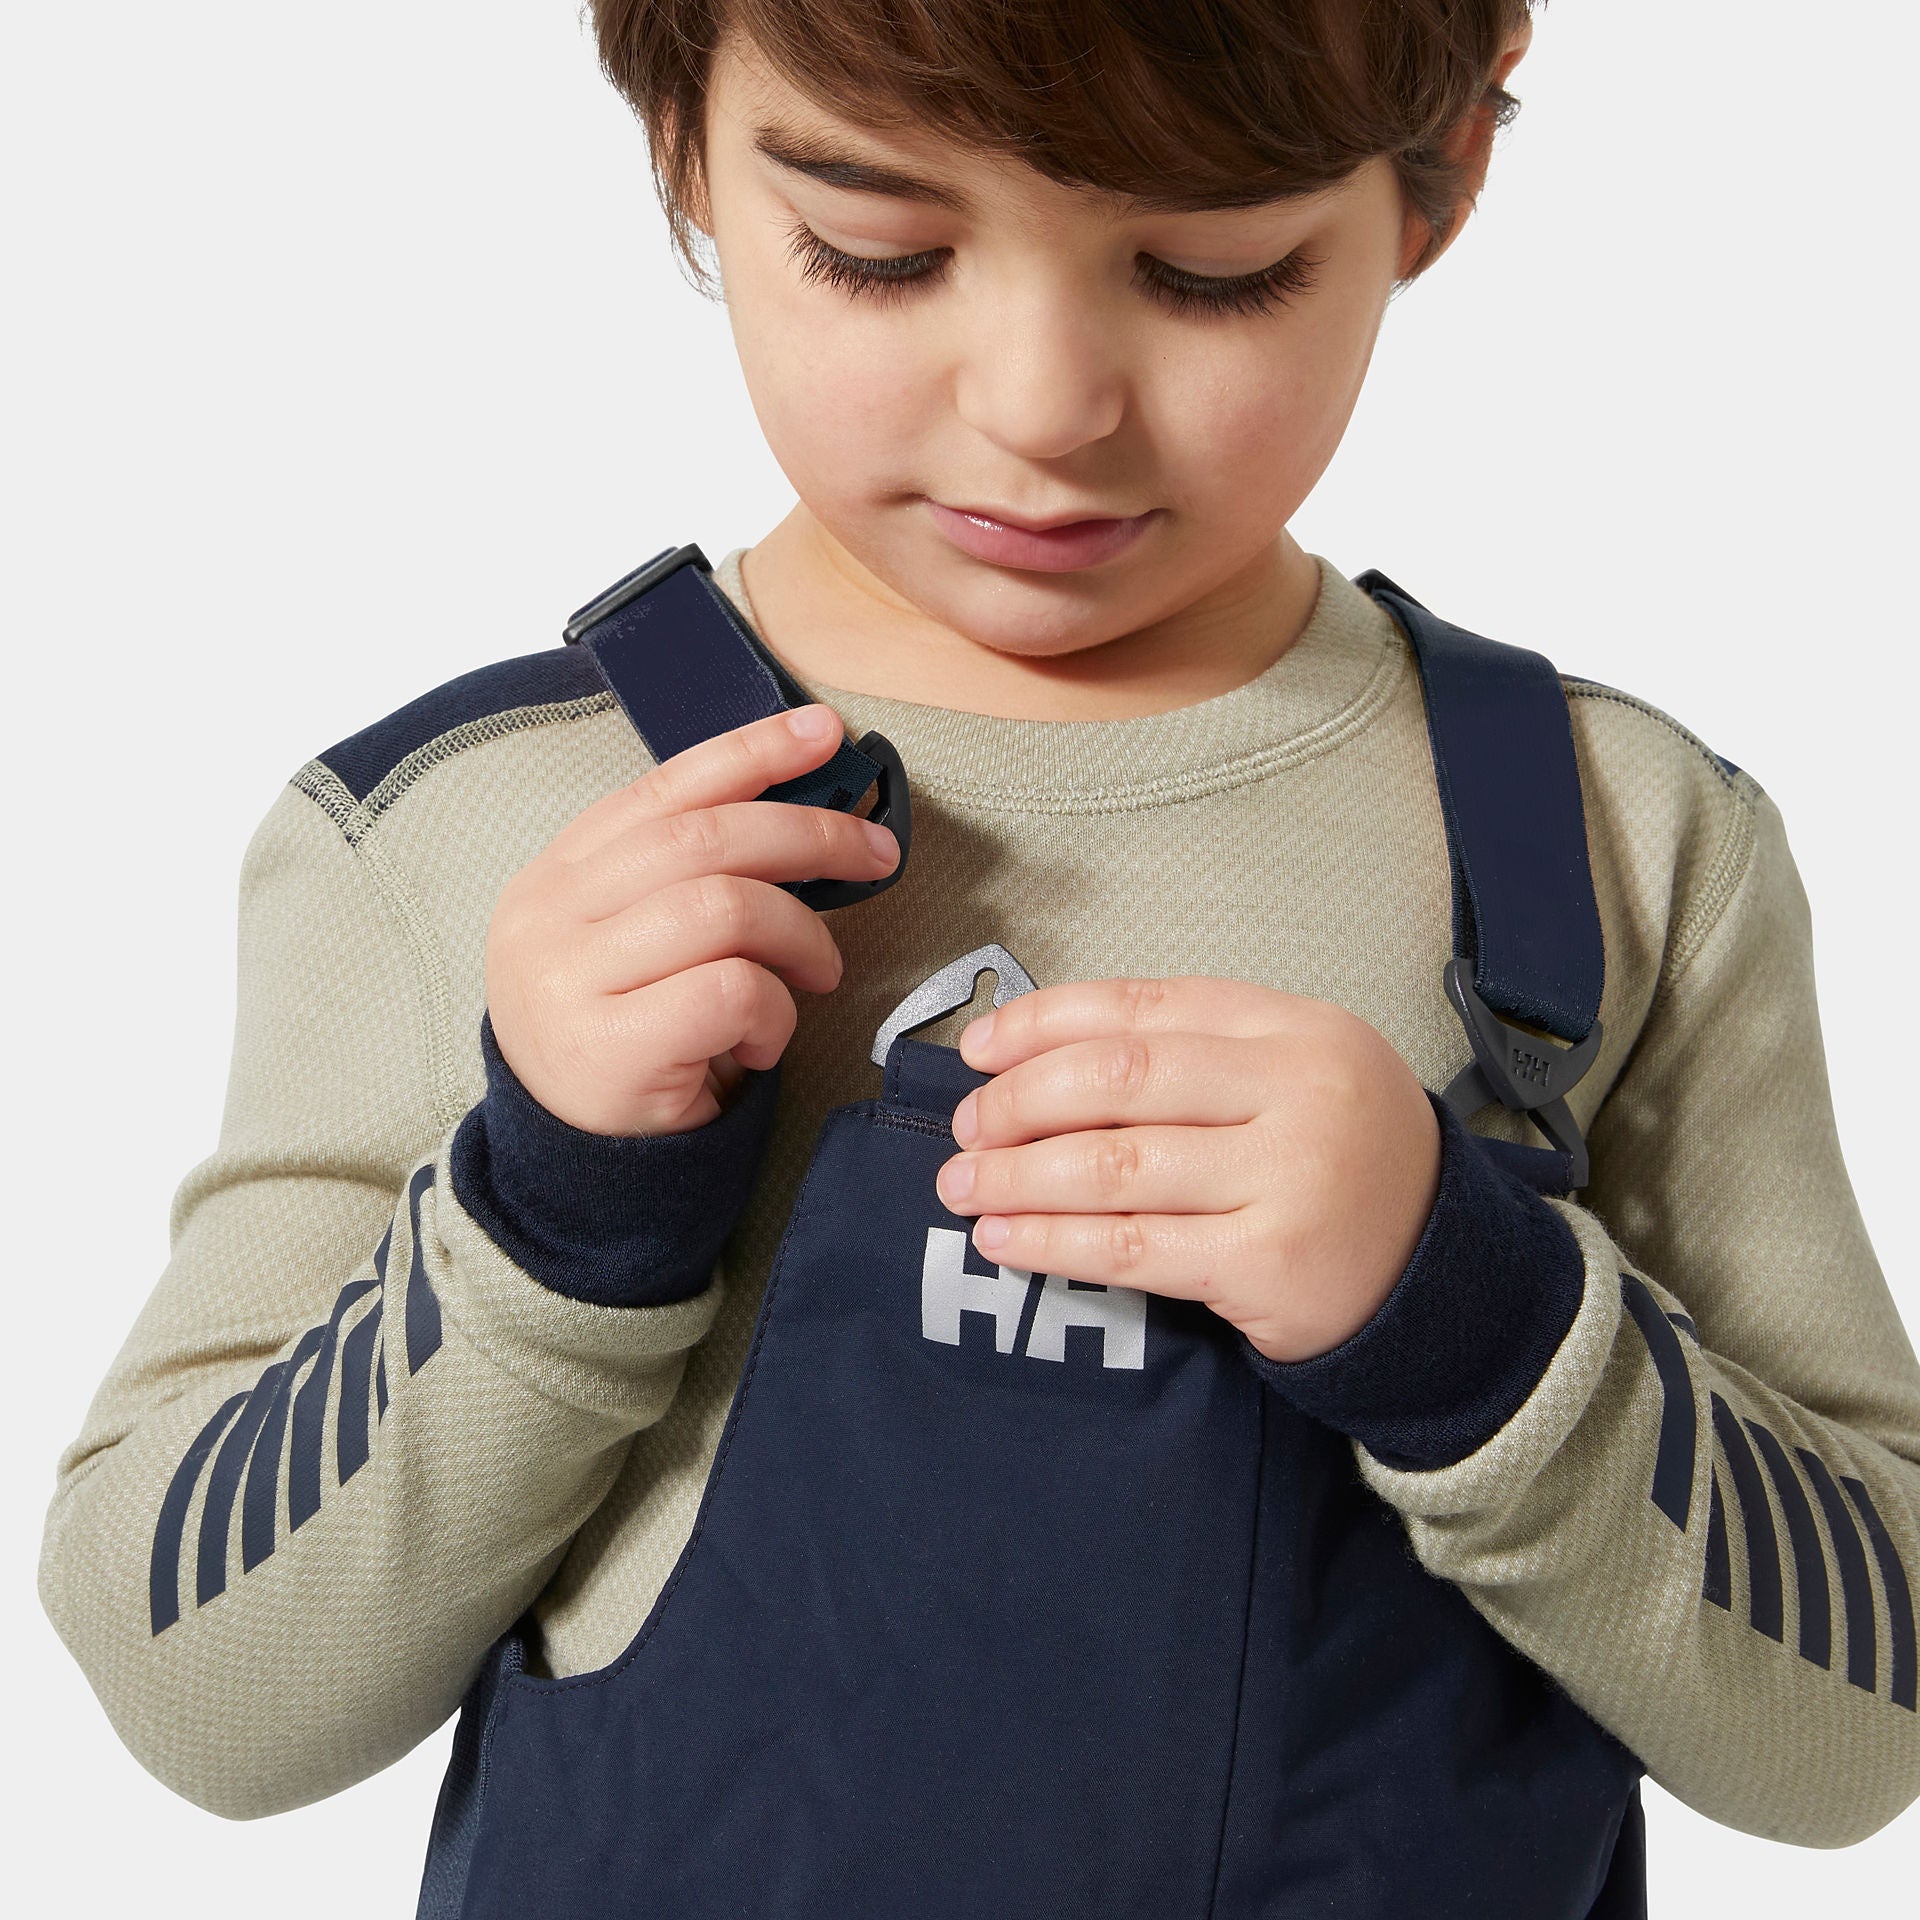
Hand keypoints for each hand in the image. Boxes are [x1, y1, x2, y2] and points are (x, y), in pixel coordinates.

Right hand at [485, 706, 897, 1136]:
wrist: (575, 1168)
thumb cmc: (629, 1041)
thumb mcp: (637, 943)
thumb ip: (690, 878)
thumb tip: (809, 811)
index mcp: (559, 876)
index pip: (664, 789)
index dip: (752, 750)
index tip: (827, 733)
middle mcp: (549, 917)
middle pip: (705, 840)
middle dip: (811, 835)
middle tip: (877, 854)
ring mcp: (569, 982)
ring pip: (726, 908)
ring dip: (799, 936)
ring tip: (817, 971)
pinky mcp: (607, 1048)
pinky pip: (731, 991)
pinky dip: (773, 1013)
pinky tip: (760, 1041)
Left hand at [934, 979, 1440, 1362]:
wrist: (1443, 1273)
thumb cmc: (1345, 1164)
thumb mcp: (1296, 1074)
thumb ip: (1195, 1052)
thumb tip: (1042, 1059)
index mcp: (1293, 1029)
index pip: (1142, 1007)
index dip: (1044, 1022)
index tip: (979, 1048)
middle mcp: (1296, 1090)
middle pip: (1118, 1079)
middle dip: (1018, 1101)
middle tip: (965, 1126)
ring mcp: (1286, 1176)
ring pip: (1113, 1165)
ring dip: (1017, 1176)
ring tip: (964, 1186)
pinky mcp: (1267, 1261)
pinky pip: (1132, 1245)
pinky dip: (1052, 1242)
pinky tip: (1004, 1238)